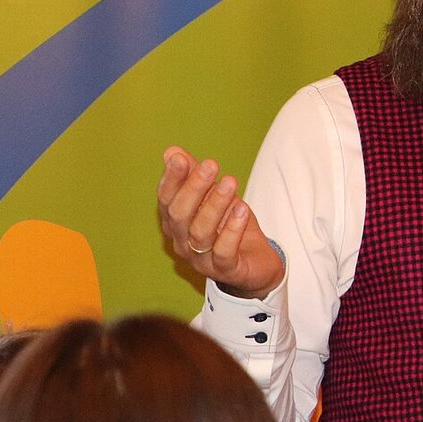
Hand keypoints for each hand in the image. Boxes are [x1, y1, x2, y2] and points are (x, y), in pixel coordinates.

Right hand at [156, 145, 283, 299]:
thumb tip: (172, 152)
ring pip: (200, 232)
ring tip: (231, 182)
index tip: (179, 158)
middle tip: (211, 164)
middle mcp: (182, 242)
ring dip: (215, 205)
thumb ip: (194, 177)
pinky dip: (232, 230)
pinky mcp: (225, 270)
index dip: (171, 180)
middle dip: (194, 188)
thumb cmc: (230, 227)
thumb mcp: (215, 197)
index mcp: (176, 223)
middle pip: (180, 215)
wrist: (256, 263)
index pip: (166, 200)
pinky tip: (242, 210)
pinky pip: (223, 251)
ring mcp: (201, 259)